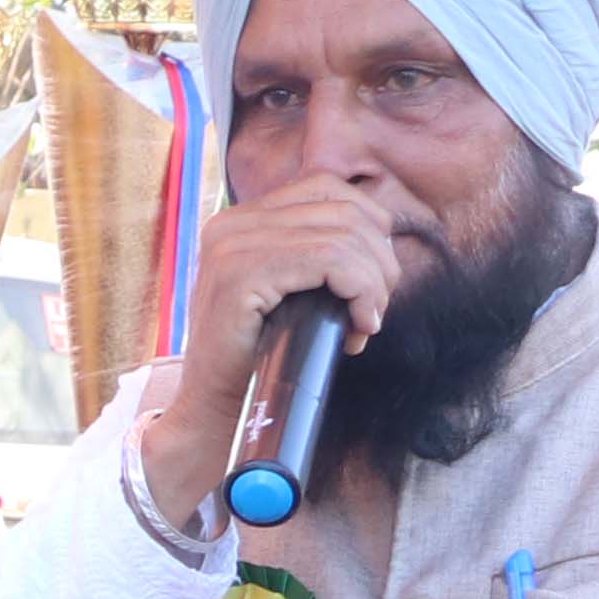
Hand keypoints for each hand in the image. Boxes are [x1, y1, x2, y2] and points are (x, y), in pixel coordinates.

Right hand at [145, 173, 413, 535]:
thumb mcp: (288, 290)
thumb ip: (316, 253)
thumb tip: (382, 232)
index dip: (369, 228)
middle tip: (375, 310)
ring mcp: (231, 246)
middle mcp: (229, 224)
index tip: (373, 282)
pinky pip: (330, 260)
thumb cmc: (259, 356)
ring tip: (367, 322)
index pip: (327, 188)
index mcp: (240, 220)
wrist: (216, 410)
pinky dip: (361, 291)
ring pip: (343, 236)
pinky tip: (360, 325)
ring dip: (374, 283)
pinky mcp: (240, 274)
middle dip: (379, 261)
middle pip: (343, 210)